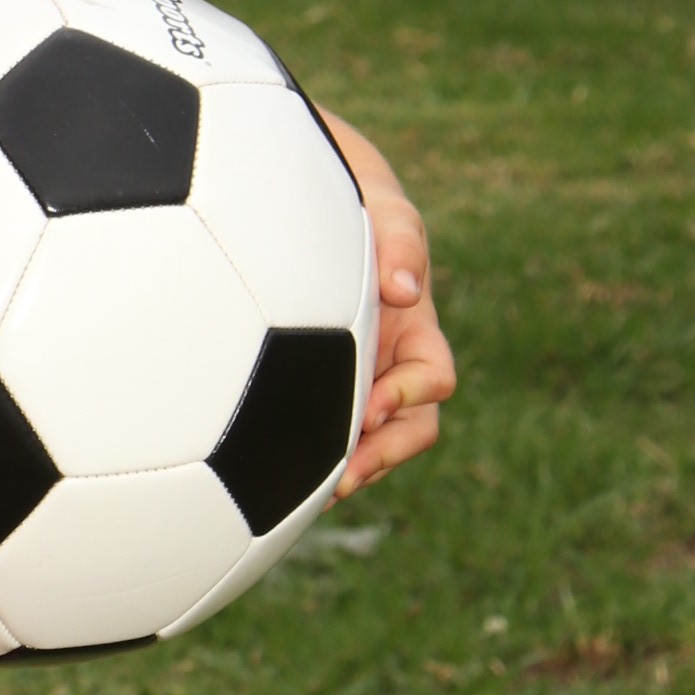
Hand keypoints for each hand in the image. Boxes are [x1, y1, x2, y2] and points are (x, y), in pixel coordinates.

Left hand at [319, 110, 454, 494]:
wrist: (310, 203)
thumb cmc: (357, 204)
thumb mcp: (386, 210)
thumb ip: (402, 238)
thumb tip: (405, 289)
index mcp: (414, 329)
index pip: (432, 377)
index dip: (409, 396)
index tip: (373, 407)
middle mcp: (389, 363)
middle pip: (409, 427)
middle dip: (383, 456)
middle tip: (343, 479)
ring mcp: (353, 379)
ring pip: (364, 438)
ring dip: (346, 466)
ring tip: (306, 491)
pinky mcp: (313, 388)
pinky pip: (317, 428)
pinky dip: (304, 450)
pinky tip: (261, 469)